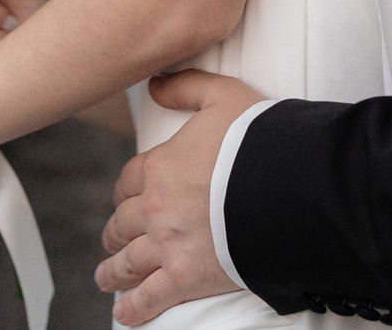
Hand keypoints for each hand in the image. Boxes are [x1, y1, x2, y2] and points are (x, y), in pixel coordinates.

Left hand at [96, 70, 259, 323]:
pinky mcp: (186, 278)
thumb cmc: (259, 139)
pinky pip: (151, 298)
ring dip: (114, 272)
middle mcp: (155, 208)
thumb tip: (154, 84)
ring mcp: (168, 246)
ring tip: (107, 278)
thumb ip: (187, 87)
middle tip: (113, 241)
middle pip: (122, 224)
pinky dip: (135, 309)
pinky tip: (125, 315)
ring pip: (128, 263)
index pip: (128, 182)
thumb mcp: (223, 96)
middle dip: (116, 233)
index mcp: (160, 167)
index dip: (125, 192)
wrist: (284, 186)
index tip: (125, 200)